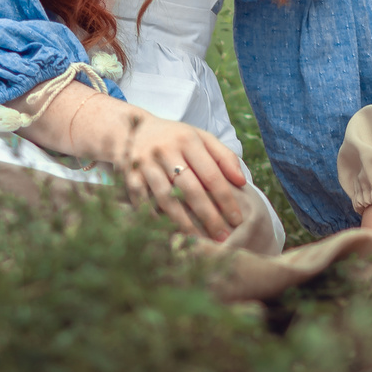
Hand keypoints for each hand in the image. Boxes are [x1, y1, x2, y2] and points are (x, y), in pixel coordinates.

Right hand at [20, 84, 253, 241]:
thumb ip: (224, 156)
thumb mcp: (200, 137)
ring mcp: (145, 165)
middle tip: (222, 237)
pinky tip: (170, 234)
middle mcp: (165, 151)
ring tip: (199, 241)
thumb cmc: (174, 138)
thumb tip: (241, 182)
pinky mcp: (129, 177)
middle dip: (208, 216)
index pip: (211, 174)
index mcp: (187, 140)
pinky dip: (156, 220)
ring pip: (166, 199)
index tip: (237, 219)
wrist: (130, 130)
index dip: (225, 198)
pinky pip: (143, 203)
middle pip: (190, 189)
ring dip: (184, 223)